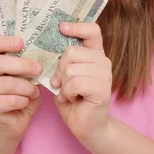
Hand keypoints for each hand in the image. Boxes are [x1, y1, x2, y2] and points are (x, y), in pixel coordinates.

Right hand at [0, 35, 42, 141]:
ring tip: (34, 92)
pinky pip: (10, 100)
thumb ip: (29, 67)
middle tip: (38, 69)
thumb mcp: (26, 78)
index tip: (21, 43)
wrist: (9, 125)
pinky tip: (26, 102)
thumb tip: (41, 58)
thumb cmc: (19, 96)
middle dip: (22, 65)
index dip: (5, 41)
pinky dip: (23, 100)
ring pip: (7, 83)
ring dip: (27, 87)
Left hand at [51, 22, 111, 144]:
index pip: (92, 30)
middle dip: (60, 69)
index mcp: (95, 54)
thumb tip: (49, 46)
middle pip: (71, 52)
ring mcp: (105, 74)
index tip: (62, 28)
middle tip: (61, 83)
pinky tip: (72, 99)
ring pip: (71, 68)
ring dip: (63, 84)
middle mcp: (103, 61)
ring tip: (68, 93)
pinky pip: (75, 83)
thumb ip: (63, 61)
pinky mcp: (102, 89)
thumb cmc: (73, 99)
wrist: (86, 126)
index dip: (77, 27)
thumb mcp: (65, 76)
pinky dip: (68, 93)